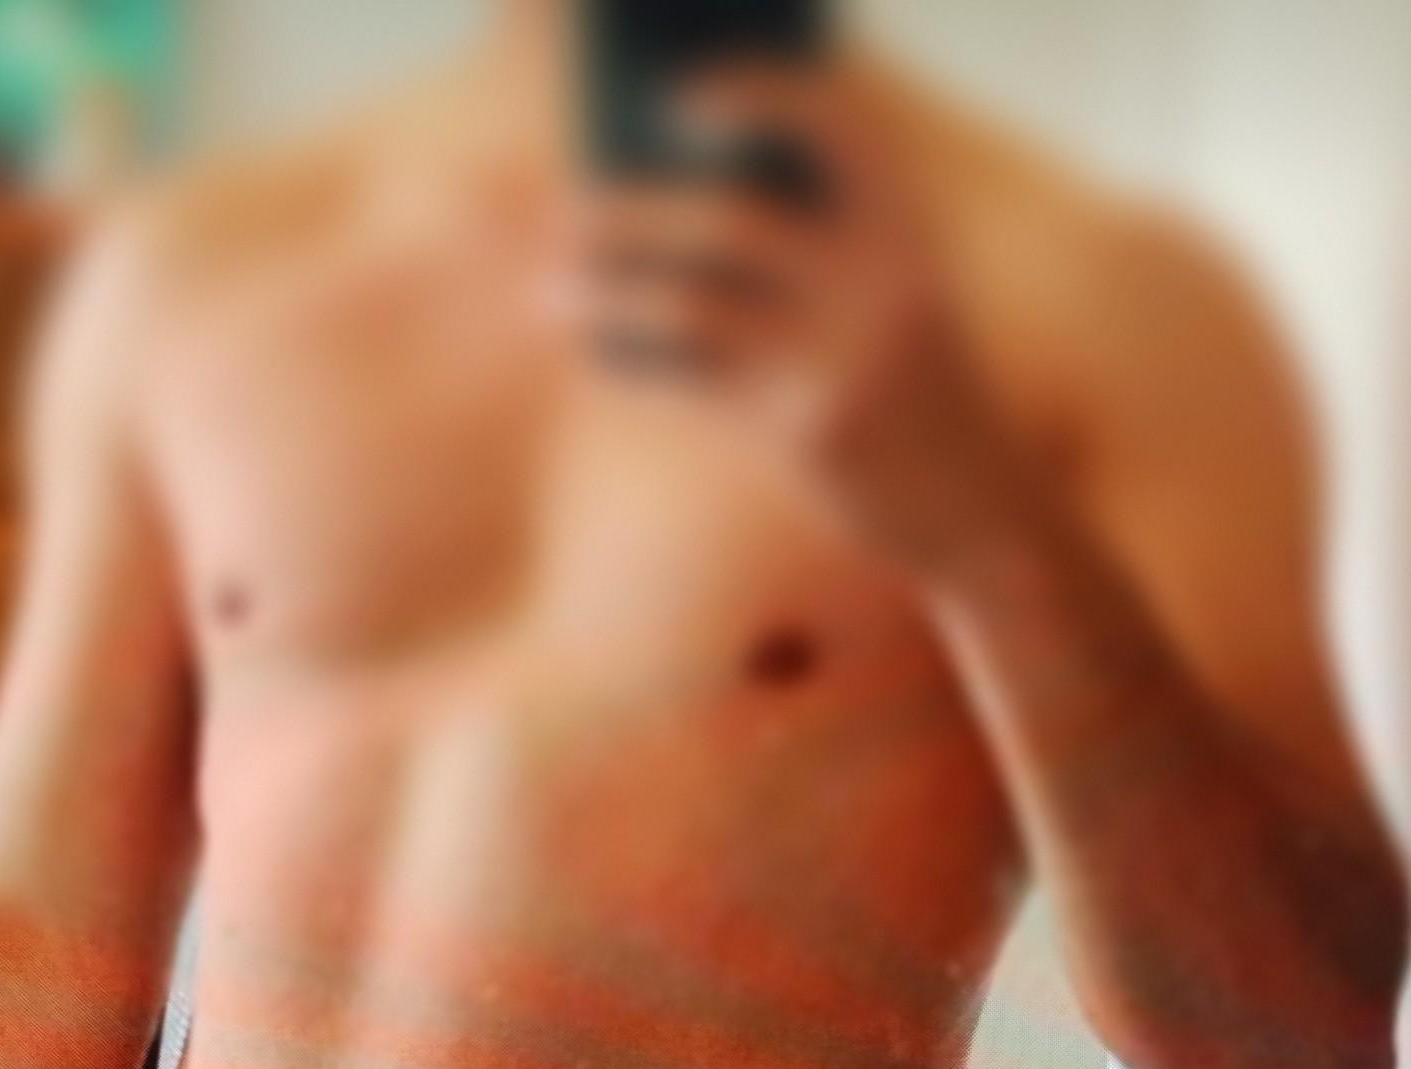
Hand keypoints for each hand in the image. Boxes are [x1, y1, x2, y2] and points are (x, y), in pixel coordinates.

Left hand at [552, 67, 1034, 575]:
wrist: (980, 512)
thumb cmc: (916, 398)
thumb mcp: (895, 303)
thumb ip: (822, 248)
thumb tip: (677, 203)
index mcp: (909, 227)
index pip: (839, 125)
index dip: (762, 94)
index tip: (680, 96)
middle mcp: (882, 279)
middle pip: (732, 218)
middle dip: (633, 212)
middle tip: (563, 212)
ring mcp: (846, 356)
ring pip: (697, 302)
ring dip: (612, 289)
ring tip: (551, 288)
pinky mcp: (812, 429)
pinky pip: (700, 378)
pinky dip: (640, 355)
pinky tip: (596, 345)